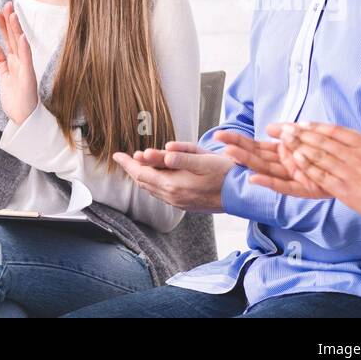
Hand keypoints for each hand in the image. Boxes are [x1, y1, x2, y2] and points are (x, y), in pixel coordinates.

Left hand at [0, 2, 38, 124]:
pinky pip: (26, 60)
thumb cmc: (16, 100)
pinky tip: (20, 36)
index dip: (4, 25)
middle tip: (6, 4)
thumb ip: (0, 61)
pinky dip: (23, 48)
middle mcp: (20, 62)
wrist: (24, 119)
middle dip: (9, 21)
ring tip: (12, 14)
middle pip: (13, 38)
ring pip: (20, 45)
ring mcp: (25, 68)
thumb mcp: (4, 77)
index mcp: (14, 62)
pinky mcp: (27, 77)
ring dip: (16, 29)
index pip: (8, 40)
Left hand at [114, 142, 233, 212]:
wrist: (244, 195)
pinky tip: (157, 177)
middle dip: (133, 169)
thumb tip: (156, 154)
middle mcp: (172, 197)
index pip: (141, 173)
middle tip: (124, 158)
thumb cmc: (225, 173)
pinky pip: (162, 194)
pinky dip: (154, 183)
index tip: (116, 155)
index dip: (127, 163)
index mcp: (172, 185)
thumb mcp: (202, 160)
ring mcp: (178, 203)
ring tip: (139, 164)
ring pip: (152, 189)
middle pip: (143, 182)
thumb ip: (178, 157)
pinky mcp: (186, 205)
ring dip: (143, 176)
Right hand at [215, 128, 330, 198]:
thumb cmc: (334, 156)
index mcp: (284, 154)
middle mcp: (284, 166)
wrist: (358, 176)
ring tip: (230, 153)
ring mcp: (292, 178)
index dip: (239, 141)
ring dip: (247, 160)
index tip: (221, 136)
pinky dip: (268, 183)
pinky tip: (254, 178)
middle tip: (219, 140)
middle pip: (256, 156)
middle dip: (237, 147)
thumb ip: (290, 133)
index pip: (256, 146)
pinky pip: (283, 186)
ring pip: (264, 168)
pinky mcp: (304, 189)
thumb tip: (269, 128)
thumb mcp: (310, 139)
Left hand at [277, 123, 360, 225]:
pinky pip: (322, 176)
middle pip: (325, 142)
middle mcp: (357, 158)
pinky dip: (307, 167)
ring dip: (300, 146)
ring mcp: (349, 173)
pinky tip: (295, 160)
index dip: (320, 127)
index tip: (304, 123)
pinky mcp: (345, 190)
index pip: (340, 133)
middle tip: (285, 128)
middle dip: (303, 134)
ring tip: (284, 140)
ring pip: (320, 156)